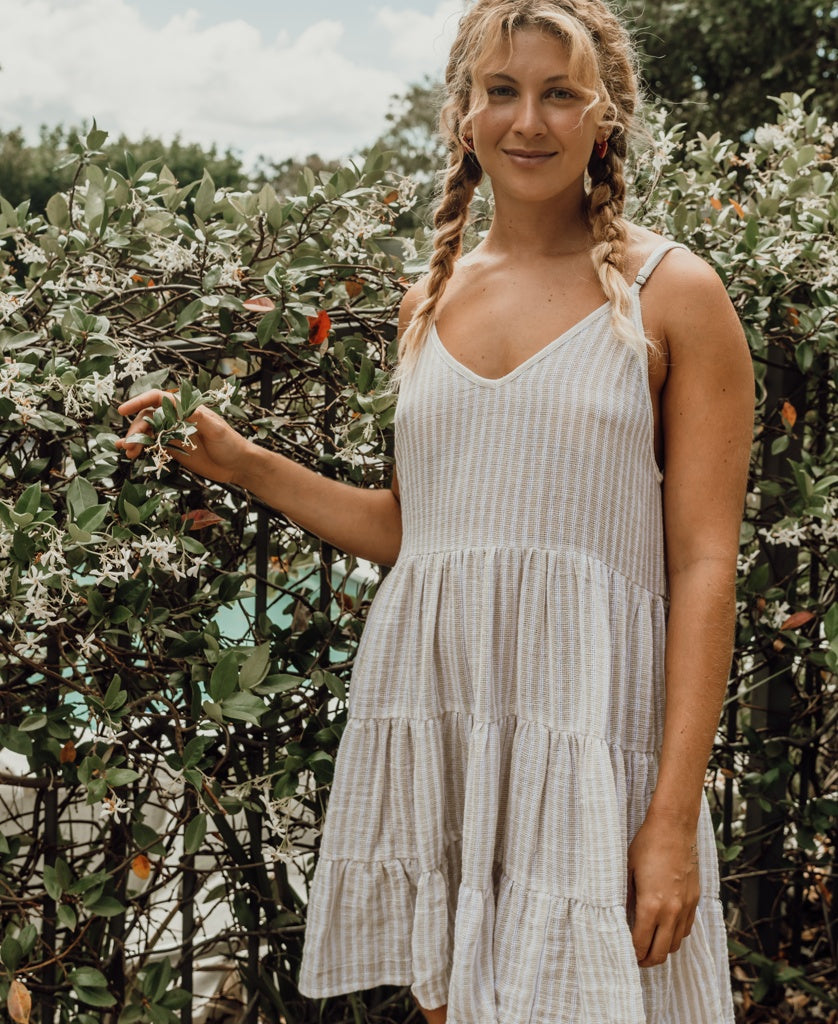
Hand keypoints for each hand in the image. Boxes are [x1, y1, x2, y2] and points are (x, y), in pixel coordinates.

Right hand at [116, 389, 250, 485]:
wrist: (238, 465)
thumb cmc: (232, 444)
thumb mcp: (217, 430)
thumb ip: (199, 418)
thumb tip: (180, 407)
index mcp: (187, 408)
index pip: (158, 399)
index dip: (139, 401)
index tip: (123, 409)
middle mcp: (177, 418)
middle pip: (148, 417)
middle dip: (136, 429)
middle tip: (130, 445)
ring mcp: (174, 433)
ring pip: (147, 432)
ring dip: (135, 440)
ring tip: (127, 452)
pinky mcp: (174, 448)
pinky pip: (152, 445)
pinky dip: (140, 448)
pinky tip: (130, 453)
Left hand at [626, 811, 699, 966]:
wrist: (674, 827)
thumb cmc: (647, 845)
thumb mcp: (627, 871)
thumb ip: (626, 899)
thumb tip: (622, 919)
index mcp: (651, 905)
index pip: (641, 943)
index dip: (631, 954)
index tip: (624, 954)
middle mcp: (671, 911)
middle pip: (661, 952)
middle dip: (647, 960)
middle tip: (636, 959)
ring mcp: (686, 906)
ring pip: (676, 944)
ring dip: (662, 949)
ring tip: (649, 946)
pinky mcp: (695, 900)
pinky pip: (686, 929)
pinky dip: (675, 936)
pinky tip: (665, 929)